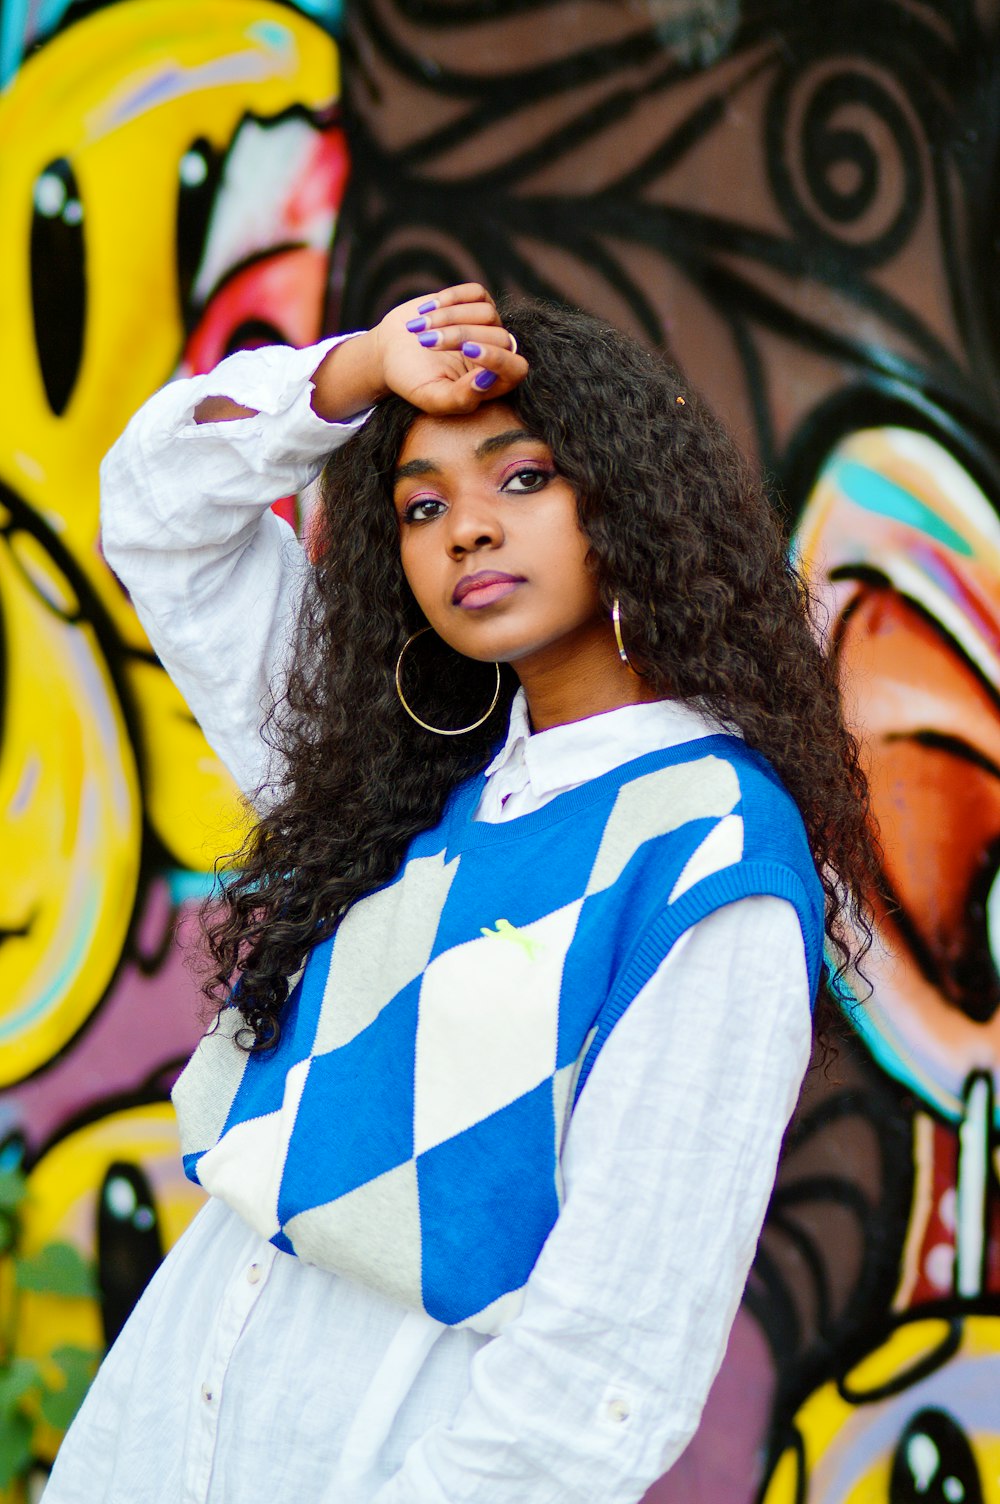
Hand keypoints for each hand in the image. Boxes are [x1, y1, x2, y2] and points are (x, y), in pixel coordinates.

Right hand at [310, 283, 526, 421]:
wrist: (390, 351)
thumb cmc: (412, 380)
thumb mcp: (432, 398)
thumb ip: (461, 398)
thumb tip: (488, 379)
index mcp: (492, 383)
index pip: (516, 369)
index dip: (497, 358)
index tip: (468, 351)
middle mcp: (496, 353)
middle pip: (498, 337)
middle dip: (460, 337)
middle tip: (426, 342)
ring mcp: (488, 325)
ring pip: (487, 312)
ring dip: (449, 318)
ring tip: (419, 329)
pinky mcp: (474, 302)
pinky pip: (476, 292)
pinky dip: (451, 298)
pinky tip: (427, 310)